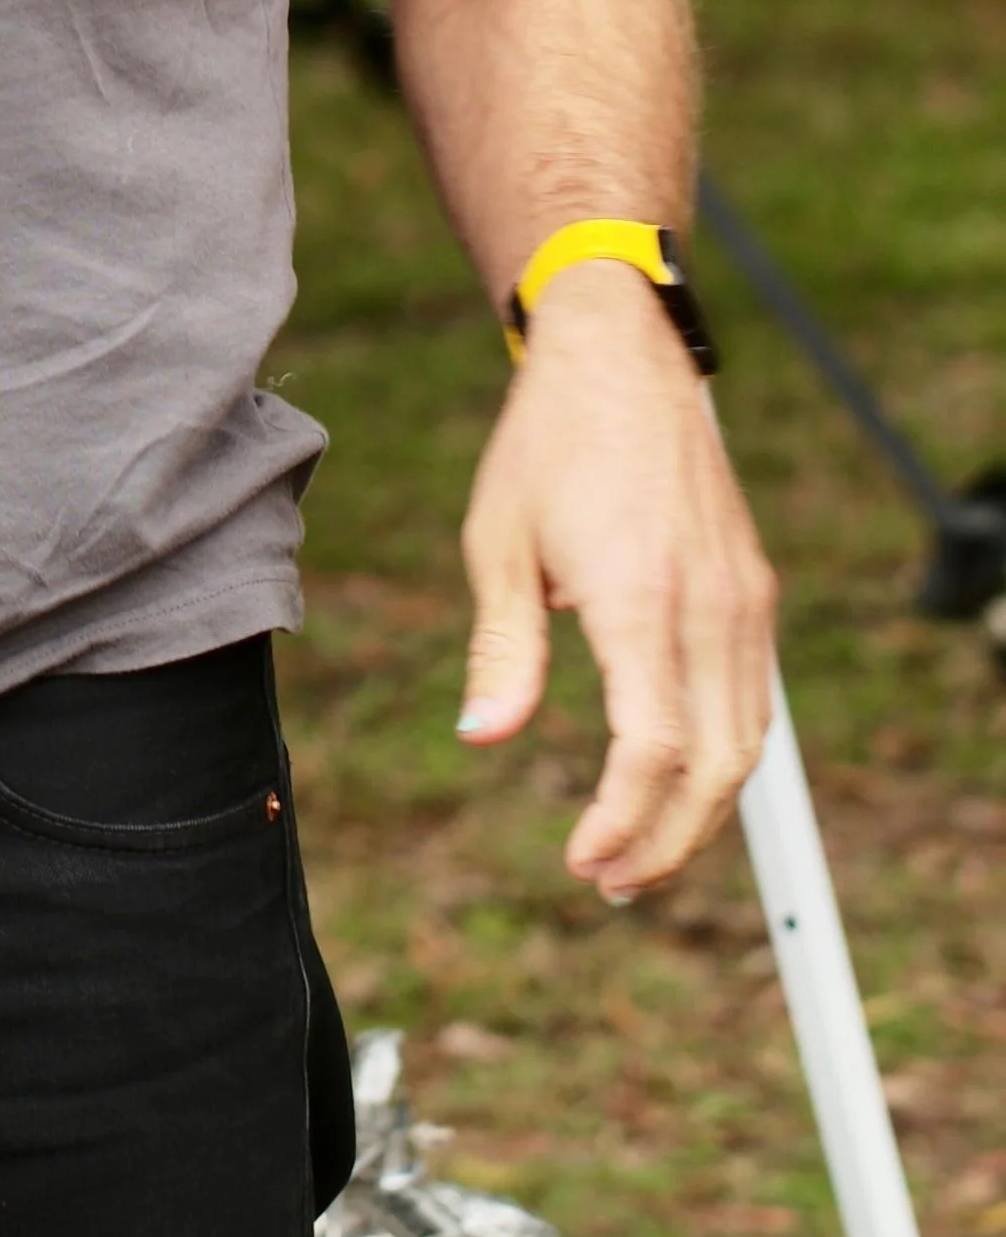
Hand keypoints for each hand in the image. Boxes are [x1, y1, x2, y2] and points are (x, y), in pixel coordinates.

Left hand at [456, 261, 776, 895]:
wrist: (618, 354)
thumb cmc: (545, 442)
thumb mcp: (499, 540)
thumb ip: (502, 647)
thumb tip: (482, 738)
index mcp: (638, 594)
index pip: (652, 747)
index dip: (620, 819)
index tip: (579, 858)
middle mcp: (708, 602)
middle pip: (716, 765)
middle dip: (669, 841)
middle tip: (612, 882)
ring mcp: (743, 595)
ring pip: (749, 740)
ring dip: (703, 810)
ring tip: (643, 853)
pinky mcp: (754, 586)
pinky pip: (754, 696)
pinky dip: (724, 754)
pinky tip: (677, 778)